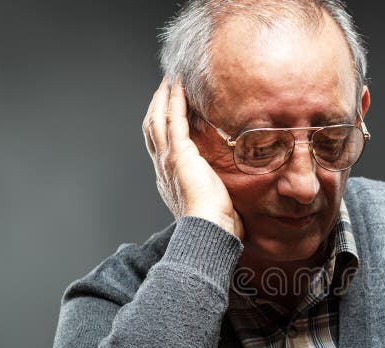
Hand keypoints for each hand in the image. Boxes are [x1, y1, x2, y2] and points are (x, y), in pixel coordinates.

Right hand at [142, 77, 243, 238]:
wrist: (209, 231)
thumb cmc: (216, 226)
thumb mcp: (213, 204)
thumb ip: (216, 192)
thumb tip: (231, 193)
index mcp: (169, 180)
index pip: (161, 146)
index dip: (162, 127)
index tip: (168, 113)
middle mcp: (163, 168)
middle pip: (152, 128)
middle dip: (157, 106)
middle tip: (164, 87)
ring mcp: (168, 160)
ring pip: (157, 119)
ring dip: (163, 97)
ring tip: (170, 80)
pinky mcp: (178, 154)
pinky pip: (173, 119)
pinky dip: (174, 100)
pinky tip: (178, 85)